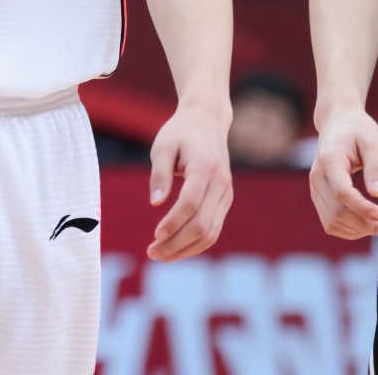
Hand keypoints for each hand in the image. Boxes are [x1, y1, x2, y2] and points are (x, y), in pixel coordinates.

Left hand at [147, 101, 232, 261]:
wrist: (208, 121)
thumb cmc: (180, 133)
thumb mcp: (163, 147)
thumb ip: (159, 174)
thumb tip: (155, 204)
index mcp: (205, 167)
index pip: (191, 203)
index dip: (173, 222)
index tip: (155, 235)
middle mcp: (220, 182)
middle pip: (202, 223)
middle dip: (176, 243)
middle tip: (151, 252)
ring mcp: (226, 193)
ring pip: (210, 232)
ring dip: (185, 249)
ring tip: (160, 255)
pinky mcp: (225, 200)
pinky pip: (213, 229)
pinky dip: (195, 244)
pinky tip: (175, 248)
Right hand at [308, 107, 377, 238]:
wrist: (337, 123)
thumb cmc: (357, 130)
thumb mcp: (372, 142)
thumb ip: (375, 167)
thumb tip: (377, 194)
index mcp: (329, 160)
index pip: (342, 193)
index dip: (361, 208)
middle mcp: (317, 176)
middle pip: (336, 212)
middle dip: (363, 225)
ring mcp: (315, 188)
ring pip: (331, 221)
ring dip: (356, 230)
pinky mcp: (318, 196)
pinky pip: (329, 221)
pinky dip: (348, 228)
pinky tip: (366, 224)